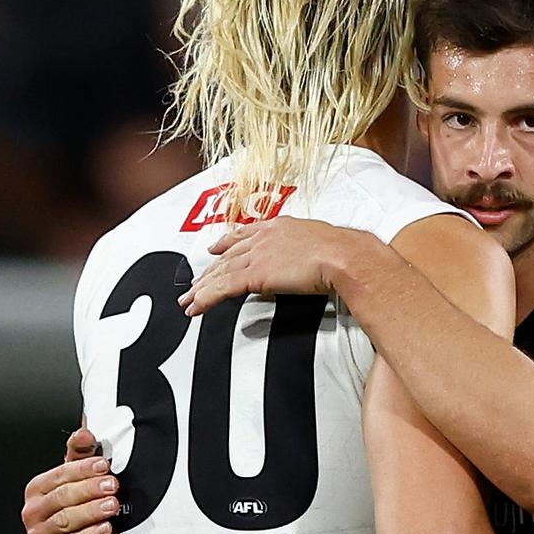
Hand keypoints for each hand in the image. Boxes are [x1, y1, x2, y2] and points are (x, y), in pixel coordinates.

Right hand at [21, 430, 118, 533]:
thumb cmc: (76, 525)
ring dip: (91, 510)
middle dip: (90, 488)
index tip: (103, 463)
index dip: (82, 467)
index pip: (59, 473)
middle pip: (62, 495)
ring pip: (65, 519)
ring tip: (112, 505)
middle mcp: (35, 512)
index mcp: (40, 490)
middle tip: (113, 485)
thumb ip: (80, 460)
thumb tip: (85, 430)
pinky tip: (104, 529)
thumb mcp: (79, 489)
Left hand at [178, 217, 367, 315]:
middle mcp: (263, 237)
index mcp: (279, 226)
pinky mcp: (255, 274)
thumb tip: (310, 259)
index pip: (244, 234)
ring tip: (189, 300)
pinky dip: (206, 298)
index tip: (215, 247)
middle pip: (227, 255)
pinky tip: (197, 307)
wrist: (344, 256)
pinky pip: (223, 288)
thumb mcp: (321, 242)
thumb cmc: (342, 251)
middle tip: (195, 282)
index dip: (226, 242)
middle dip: (209, 270)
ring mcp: (257, 255)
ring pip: (220, 272)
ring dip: (202, 288)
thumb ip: (307, 248)